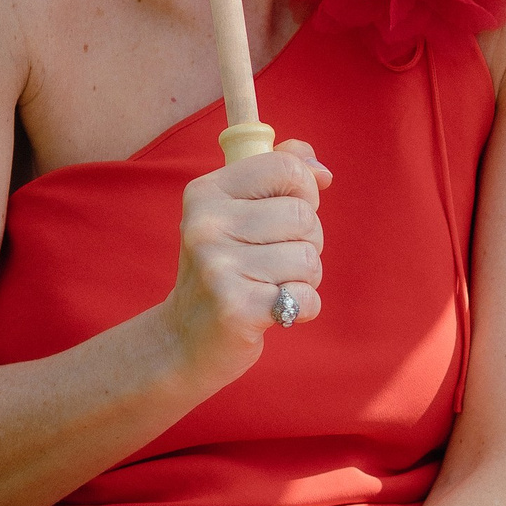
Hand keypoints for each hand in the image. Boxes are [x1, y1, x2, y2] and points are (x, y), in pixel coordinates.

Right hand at [161, 140, 331, 388]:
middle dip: (307, 241)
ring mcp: (218, 268)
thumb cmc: (224, 267)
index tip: (288, 213)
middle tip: (275, 261)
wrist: (184, 339)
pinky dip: (303, 307)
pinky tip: (275, 310)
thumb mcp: (238, 211)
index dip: (304, 191)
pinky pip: (306, 297)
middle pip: (304, 215)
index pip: (285, 167)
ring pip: (309, 258)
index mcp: (207, 192)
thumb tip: (321, 170)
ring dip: (304, 278)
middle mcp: (206, 225)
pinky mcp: (236, 309)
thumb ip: (279, 174)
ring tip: (271, 285)